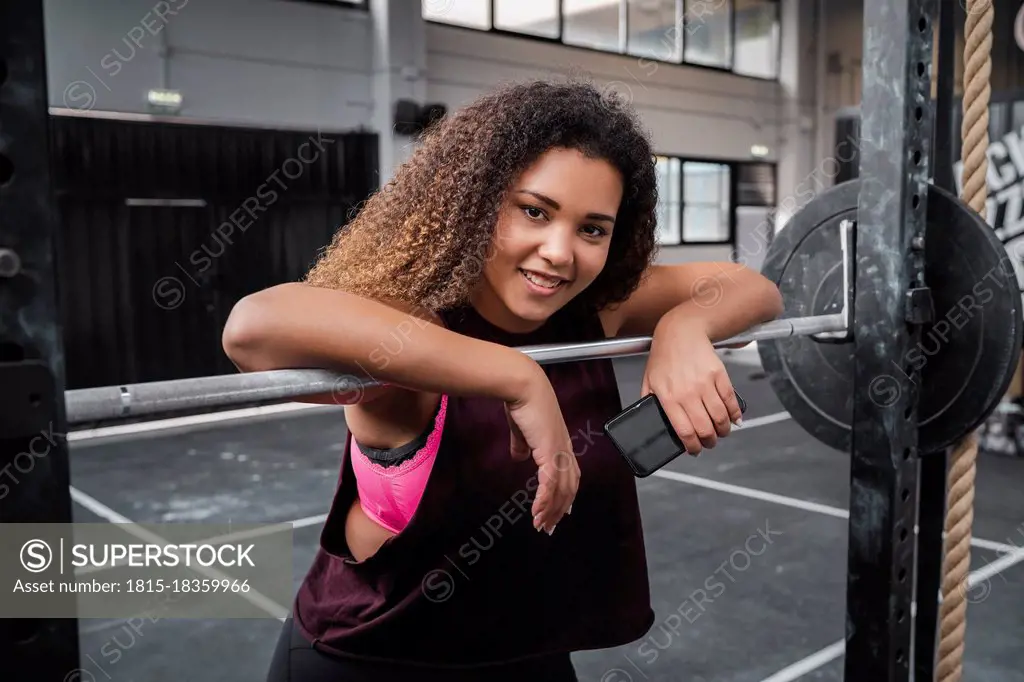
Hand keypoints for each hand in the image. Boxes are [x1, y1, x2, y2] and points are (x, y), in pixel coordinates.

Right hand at [504, 366, 579, 534]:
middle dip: (559, 509)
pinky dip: (544, 501)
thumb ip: (522, 444)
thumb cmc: (522, 402)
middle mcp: (564, 449)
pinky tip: (536, 512)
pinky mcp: (550, 452)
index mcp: (560, 443)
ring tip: (541, 525)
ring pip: (561, 489)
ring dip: (551, 510)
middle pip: (568, 487)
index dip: (565, 494)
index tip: (558, 511)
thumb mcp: (521, 429)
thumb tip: (519, 457)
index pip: (569, 475)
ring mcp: (559, 451)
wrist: (523, 386)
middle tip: (549, 527)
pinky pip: (549, 484)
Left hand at [641, 312, 742, 455]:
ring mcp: (705, 384)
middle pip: (705, 429)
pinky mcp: (719, 375)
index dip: (692, 446)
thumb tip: (651, 421)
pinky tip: (733, 419)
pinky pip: (730, 400)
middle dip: (709, 442)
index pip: (684, 431)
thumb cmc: (664, 356)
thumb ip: (648, 402)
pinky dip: (734, 414)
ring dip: (723, 431)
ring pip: (720, 418)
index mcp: (668, 397)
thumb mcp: (648, 380)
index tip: (694, 450)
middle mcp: (688, 393)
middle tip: (709, 443)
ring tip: (720, 433)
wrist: (681, 332)